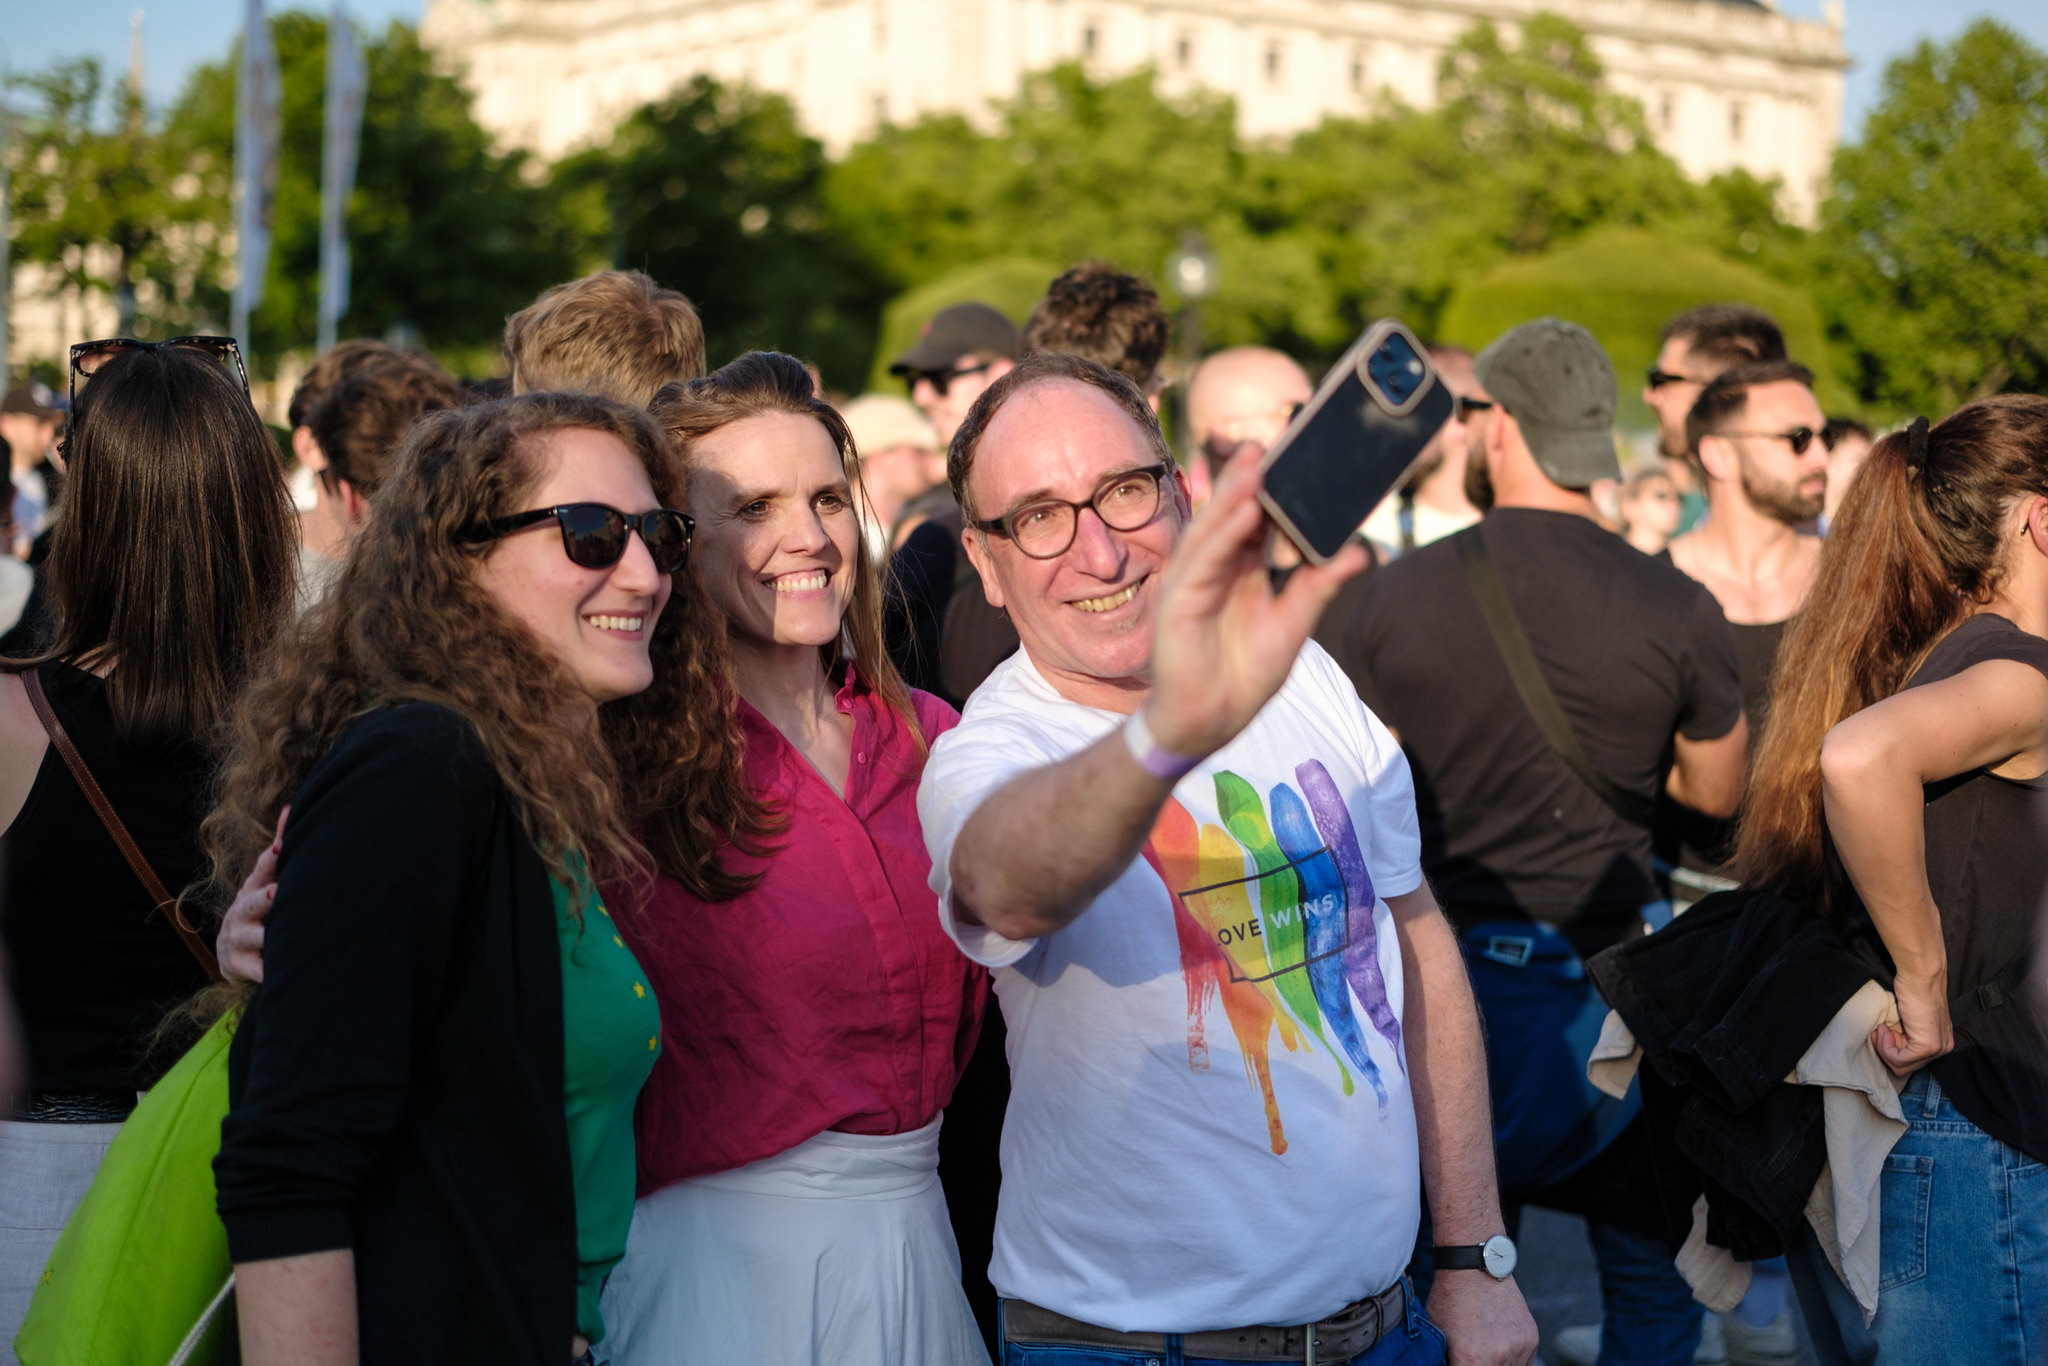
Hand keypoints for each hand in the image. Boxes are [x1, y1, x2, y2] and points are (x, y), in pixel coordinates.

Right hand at [218, 807, 286, 984]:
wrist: (232, 952)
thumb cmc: (260, 908)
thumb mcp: (264, 879)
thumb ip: (278, 849)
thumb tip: (291, 806)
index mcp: (253, 888)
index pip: (261, 870)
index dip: (270, 858)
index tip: (279, 846)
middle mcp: (242, 911)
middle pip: (251, 903)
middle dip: (263, 899)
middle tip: (275, 894)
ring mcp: (238, 938)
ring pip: (252, 938)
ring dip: (264, 937)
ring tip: (273, 936)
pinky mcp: (239, 965)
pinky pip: (256, 970)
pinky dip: (266, 972)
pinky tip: (278, 973)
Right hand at [1145, 442, 1366, 757]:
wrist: (1211, 720)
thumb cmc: (1245, 674)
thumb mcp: (1294, 624)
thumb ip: (1320, 584)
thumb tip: (1364, 552)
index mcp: (1240, 569)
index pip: (1255, 519)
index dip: (1271, 490)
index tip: (1293, 458)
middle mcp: (1214, 568)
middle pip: (1231, 515)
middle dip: (1246, 479)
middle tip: (1267, 444)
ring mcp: (1192, 582)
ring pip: (1213, 529)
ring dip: (1232, 495)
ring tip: (1255, 465)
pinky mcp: (1178, 601)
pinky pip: (1203, 561)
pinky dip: (1223, 534)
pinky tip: (1244, 511)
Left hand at [1426, 1272, 1538, 1365]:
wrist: (1474, 1266)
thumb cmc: (1449, 1298)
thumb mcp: (1438, 1333)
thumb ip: (1449, 1358)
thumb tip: (1451, 1364)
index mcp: (1471, 1359)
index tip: (1462, 1360)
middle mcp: (1498, 1357)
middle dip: (1482, 1365)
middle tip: (1474, 1355)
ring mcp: (1518, 1348)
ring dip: (1500, 1365)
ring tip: (1486, 1350)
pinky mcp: (1531, 1339)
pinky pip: (1526, 1361)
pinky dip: (1514, 1359)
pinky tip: (1500, 1345)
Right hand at [1873, 968, 1953, 1074]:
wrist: (1919, 977)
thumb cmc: (1913, 989)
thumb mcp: (1910, 1018)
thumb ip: (1905, 1034)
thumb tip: (1889, 1045)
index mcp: (1941, 1042)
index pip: (1911, 1061)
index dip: (1891, 1048)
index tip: (1882, 1029)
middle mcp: (1943, 1048)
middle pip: (1905, 1067)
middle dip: (1885, 1049)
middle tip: (1879, 1029)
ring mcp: (1937, 1049)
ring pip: (1900, 1066)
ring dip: (1883, 1047)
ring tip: (1882, 1027)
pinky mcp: (1927, 1046)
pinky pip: (1898, 1059)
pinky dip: (1885, 1046)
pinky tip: (1884, 1028)